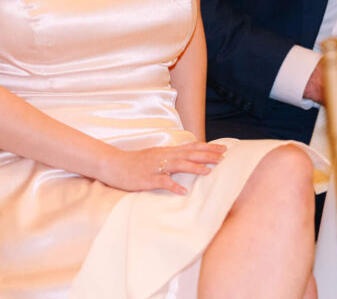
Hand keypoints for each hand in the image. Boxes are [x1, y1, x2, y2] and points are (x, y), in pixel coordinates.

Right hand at [99, 142, 226, 194]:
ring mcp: (155, 167)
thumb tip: (185, 160)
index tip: (222, 149)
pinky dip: (173, 185)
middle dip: (206, 155)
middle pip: (188, 154)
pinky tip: (183, 190)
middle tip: (223, 157)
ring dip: (194, 167)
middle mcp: (163, 156)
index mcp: (166, 151)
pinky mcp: (147, 178)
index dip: (207, 148)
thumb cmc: (134, 163)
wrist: (113, 164)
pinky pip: (162, 182)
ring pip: (178, 165)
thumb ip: (170, 158)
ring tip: (209, 171)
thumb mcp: (154, 157)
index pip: (190, 147)